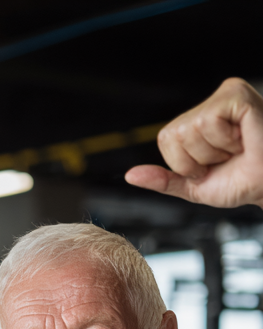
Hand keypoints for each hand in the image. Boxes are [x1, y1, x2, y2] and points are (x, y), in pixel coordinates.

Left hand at [126, 78, 262, 208]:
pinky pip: (209, 121)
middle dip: (198, 158)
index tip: (211, 166)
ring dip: (215, 151)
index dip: (184, 163)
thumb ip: (163, 180)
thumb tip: (130, 176)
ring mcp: (223, 97)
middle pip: (174, 135)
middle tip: (226, 158)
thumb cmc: (241, 180)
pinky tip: (244, 139)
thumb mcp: (193, 186)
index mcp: (194, 124)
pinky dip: (226, 140)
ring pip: (190, 129)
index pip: (165, 140)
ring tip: (237, 149)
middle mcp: (206, 106)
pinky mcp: (236, 94)